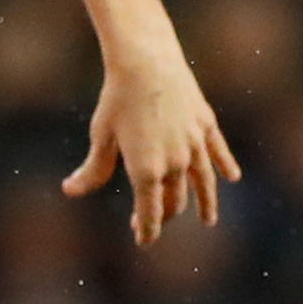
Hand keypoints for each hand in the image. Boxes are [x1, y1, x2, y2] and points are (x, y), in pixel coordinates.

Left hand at [64, 52, 240, 245]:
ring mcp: (195, 145)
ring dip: (206, 204)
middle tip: (153, 221)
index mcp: (147, 171)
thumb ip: (93, 169)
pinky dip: (225, 166)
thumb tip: (70, 190)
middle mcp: (175, 163)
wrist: (146, 62)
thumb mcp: (101, 136)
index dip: (147, 230)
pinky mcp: (206, 125)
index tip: (144, 240)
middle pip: (174, 200)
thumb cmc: (117, 99)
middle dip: (164, 215)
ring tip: (207, 220)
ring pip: (203, 183)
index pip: (150, 213)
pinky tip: (232, 177)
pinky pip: (218, 152)